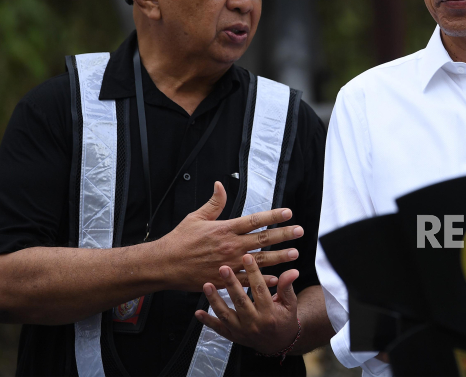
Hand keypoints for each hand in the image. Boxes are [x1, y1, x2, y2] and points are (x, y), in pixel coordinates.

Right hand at [157, 182, 302, 290]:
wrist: (165, 264)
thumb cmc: (179, 239)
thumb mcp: (196, 217)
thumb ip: (213, 203)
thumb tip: (220, 185)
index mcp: (225, 229)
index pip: (254, 220)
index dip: (273, 216)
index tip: (289, 213)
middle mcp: (230, 246)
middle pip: (262, 239)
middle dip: (283, 235)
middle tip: (299, 232)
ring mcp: (229, 264)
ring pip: (259, 260)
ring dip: (279, 257)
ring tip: (295, 254)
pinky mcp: (224, 279)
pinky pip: (248, 280)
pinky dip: (262, 280)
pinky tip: (277, 278)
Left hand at [195, 254, 299, 354]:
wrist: (279, 344)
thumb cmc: (285, 318)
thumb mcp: (290, 303)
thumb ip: (287, 286)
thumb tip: (293, 270)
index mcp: (269, 314)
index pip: (260, 290)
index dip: (253, 272)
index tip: (247, 256)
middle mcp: (254, 324)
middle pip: (240, 301)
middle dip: (230, 284)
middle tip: (223, 268)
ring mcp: (241, 331)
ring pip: (226, 315)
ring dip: (215, 300)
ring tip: (207, 285)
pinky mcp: (233, 336)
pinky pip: (218, 329)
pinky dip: (207, 321)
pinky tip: (198, 312)